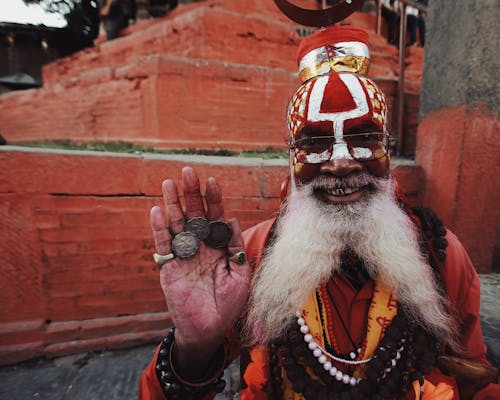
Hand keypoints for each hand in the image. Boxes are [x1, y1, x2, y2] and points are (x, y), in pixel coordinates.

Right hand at [150, 167, 250, 371]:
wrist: (209, 330)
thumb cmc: (229, 305)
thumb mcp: (241, 275)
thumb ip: (236, 247)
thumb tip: (233, 219)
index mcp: (219, 246)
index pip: (216, 216)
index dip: (213, 199)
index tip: (212, 181)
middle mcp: (200, 246)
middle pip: (194, 214)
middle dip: (191, 193)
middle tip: (188, 171)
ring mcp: (184, 254)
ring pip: (176, 224)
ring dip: (172, 204)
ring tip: (169, 183)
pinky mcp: (169, 267)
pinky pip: (164, 245)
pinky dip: (160, 228)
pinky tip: (158, 211)